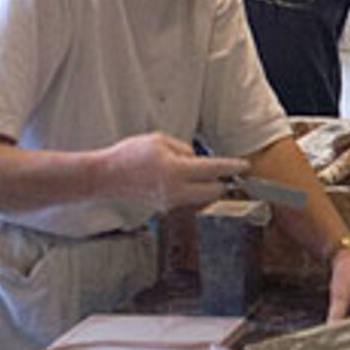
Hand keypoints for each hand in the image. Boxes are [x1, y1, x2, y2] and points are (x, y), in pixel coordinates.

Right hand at [97, 132, 247, 210]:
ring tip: (203, 175)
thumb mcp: (160, 141)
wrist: (105, 177)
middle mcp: (175, 190)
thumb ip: (184, 149)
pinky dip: (193, 193)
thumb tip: (197, 159)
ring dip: (207, 188)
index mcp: (176, 170)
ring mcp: (169, 202)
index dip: (232, 167)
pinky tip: (188, 182)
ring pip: (201, 199)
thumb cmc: (129, 155)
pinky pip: (187, 201)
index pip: (213, 169)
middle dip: (222, 182)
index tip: (245, 166)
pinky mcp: (163, 208)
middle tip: (226, 172)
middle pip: (213, 192)